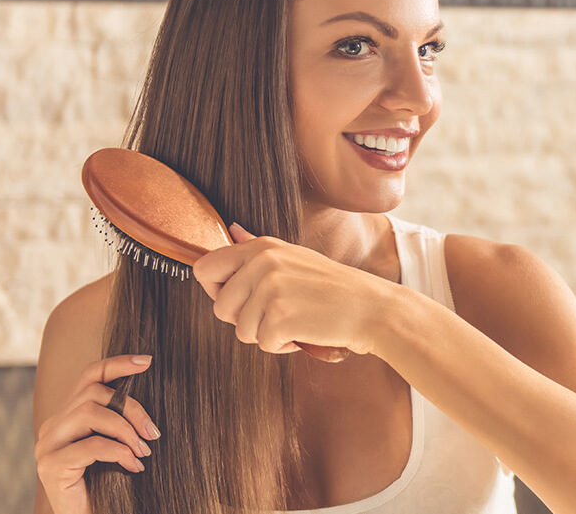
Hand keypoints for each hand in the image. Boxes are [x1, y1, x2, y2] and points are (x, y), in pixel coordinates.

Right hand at [35, 355, 160, 513]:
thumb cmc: (108, 483)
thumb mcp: (117, 444)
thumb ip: (121, 419)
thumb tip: (148, 388)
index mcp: (66, 417)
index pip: (89, 376)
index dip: (118, 364)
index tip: (147, 361)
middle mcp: (53, 427)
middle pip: (94, 393)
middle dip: (131, 408)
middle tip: (152, 433)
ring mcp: (47, 446)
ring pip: (90, 414)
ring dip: (125, 430)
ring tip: (143, 450)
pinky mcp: (51, 467)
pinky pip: (90, 446)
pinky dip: (118, 452)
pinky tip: (133, 466)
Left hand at [192, 224, 393, 357]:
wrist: (371, 308)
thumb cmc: (332, 287)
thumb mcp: (294, 257)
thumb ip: (256, 246)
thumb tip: (232, 229)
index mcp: (261, 247)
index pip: (205, 269)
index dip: (217, 291)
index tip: (242, 300)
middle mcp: (262, 263)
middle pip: (220, 307)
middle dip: (246, 320)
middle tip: (278, 313)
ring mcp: (271, 289)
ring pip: (241, 330)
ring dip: (267, 335)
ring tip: (295, 320)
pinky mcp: (281, 317)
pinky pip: (263, 344)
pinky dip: (283, 346)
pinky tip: (303, 331)